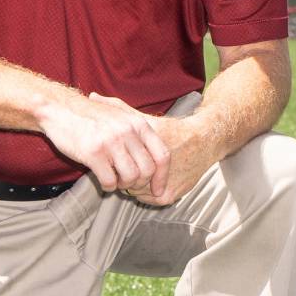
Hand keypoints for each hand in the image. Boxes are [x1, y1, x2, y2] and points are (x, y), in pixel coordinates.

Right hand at [37, 92, 170, 195]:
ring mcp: (111, 142)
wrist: (59, 110)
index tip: (157, 190)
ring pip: (131, 177)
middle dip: (140, 184)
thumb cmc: (90, 117)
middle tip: (129, 185)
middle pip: (148, 170)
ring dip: (124, 185)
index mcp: (137, 123)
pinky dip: (108, 186)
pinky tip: (103, 182)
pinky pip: (109, 181)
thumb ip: (137, 133)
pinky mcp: (93, 153)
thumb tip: (154, 160)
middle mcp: (127, 132)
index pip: (162, 155)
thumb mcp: (120, 116)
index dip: (162, 177)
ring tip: (115, 181)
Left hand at [90, 96, 209, 205]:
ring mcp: (161, 184)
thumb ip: (117, 108)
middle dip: (123, 174)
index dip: (113, 163)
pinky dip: (146, 192)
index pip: (114, 164)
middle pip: (124, 180)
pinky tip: (150, 181)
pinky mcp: (169, 196)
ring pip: (135, 192)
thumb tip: (92, 96)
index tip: (115, 159)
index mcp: (144, 148)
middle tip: (127, 167)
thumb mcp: (144, 119)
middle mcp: (153, 169)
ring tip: (140, 173)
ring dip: (134, 185)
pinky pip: (147, 199)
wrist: (202, 142)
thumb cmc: (172, 130)